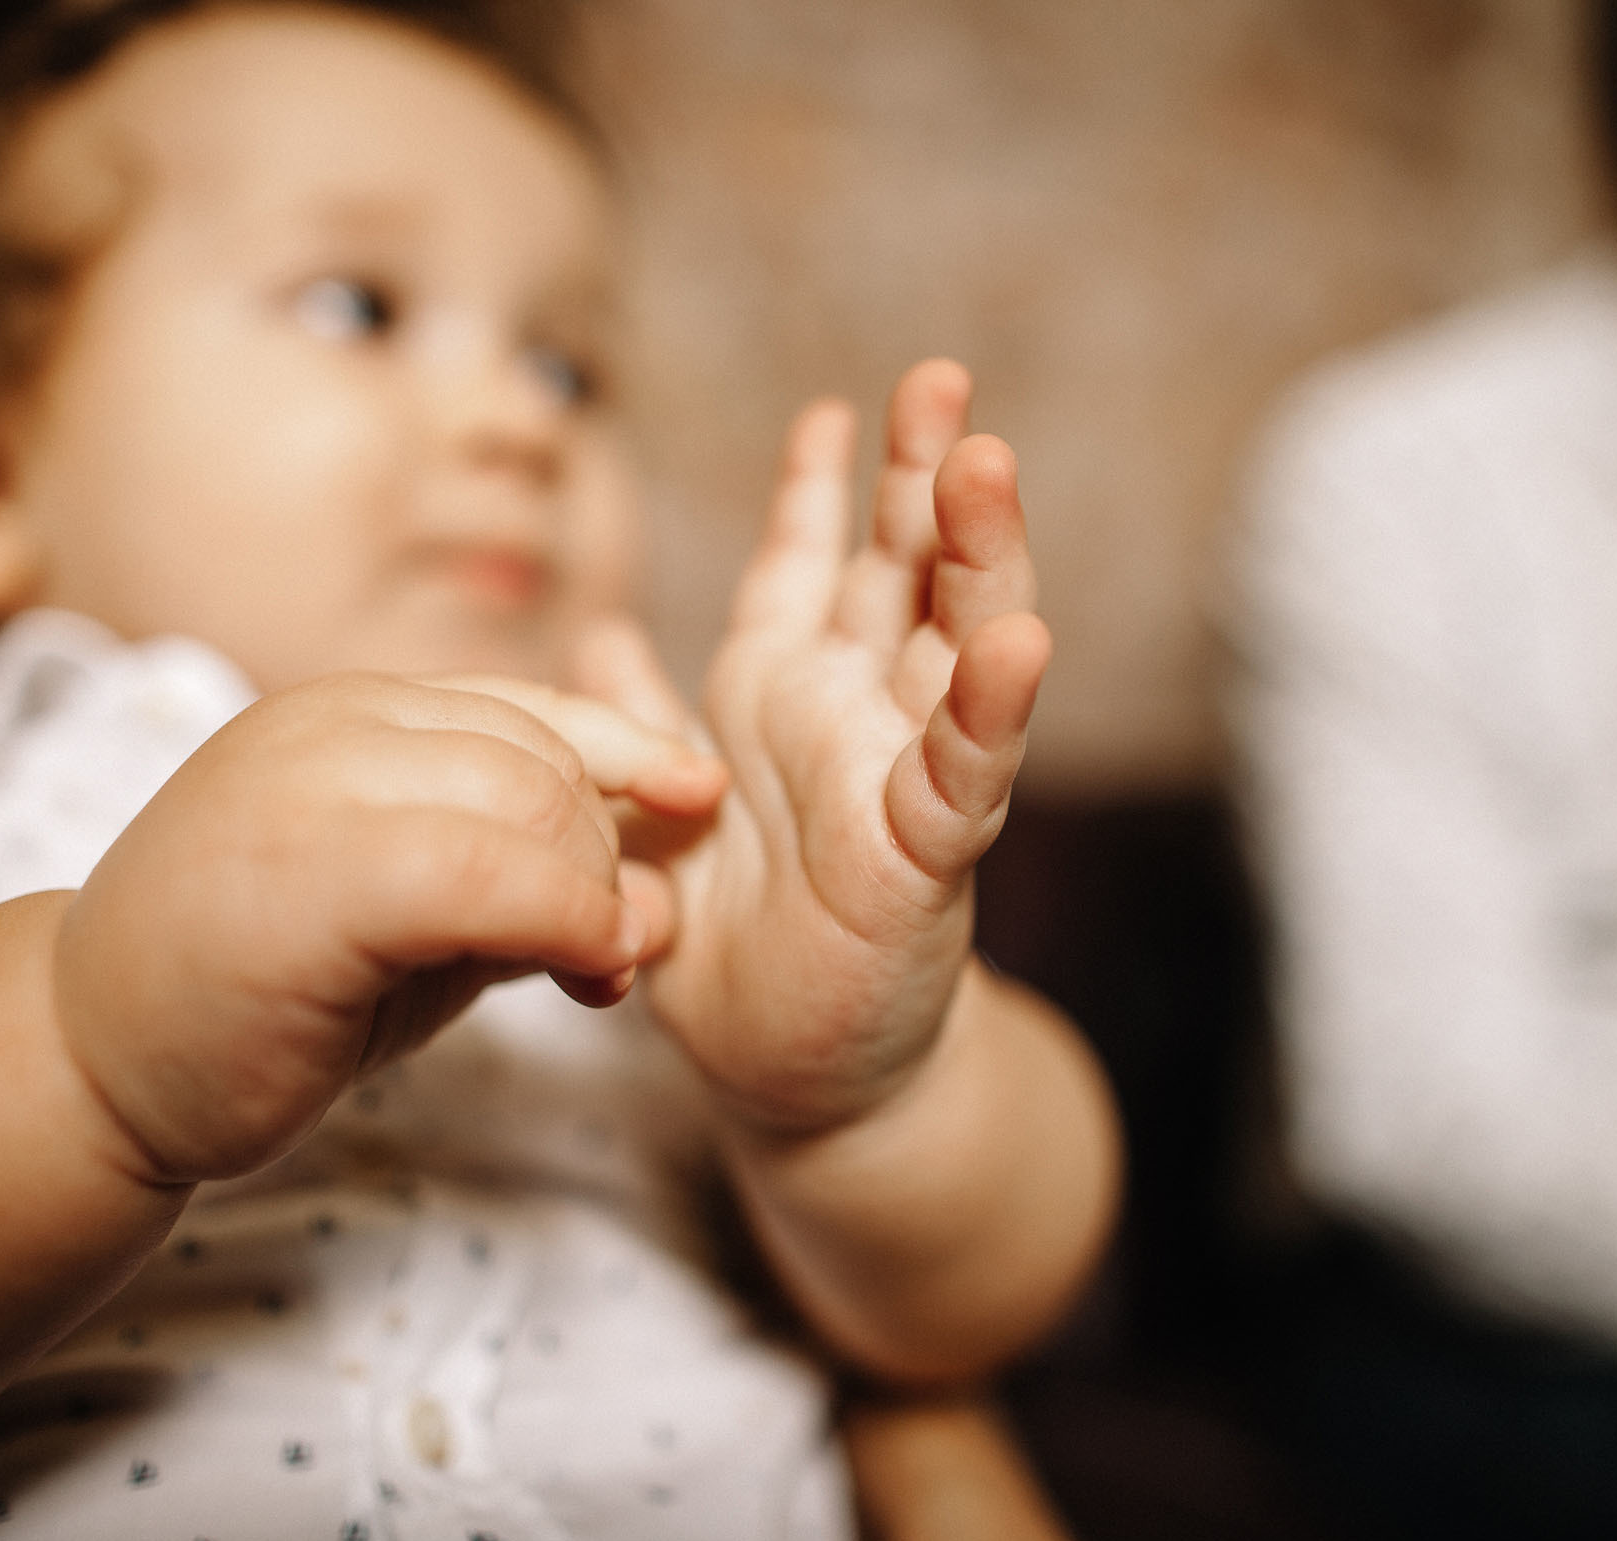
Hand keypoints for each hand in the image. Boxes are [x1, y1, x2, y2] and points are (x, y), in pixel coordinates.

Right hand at [52, 672, 722, 1182]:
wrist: (88, 1064)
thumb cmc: (254, 993)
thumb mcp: (410, 920)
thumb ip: (518, 886)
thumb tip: (662, 899)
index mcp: (349, 715)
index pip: (525, 709)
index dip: (627, 749)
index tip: (694, 797)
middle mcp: (329, 726)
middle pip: (542, 758)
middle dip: (606, 854)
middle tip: (612, 953)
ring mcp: (309, 787)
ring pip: (528, 802)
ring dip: (592, 894)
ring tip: (591, 973)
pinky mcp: (309, 874)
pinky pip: (489, 874)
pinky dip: (563, 920)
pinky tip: (581, 974)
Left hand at [619, 359, 1050, 1129]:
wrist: (797, 1082)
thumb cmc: (739, 954)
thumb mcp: (664, 821)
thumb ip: (642, 723)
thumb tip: (599, 629)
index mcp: (789, 700)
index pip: (814, 567)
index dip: (823, 489)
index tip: (835, 408)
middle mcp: (858, 721)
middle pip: (904, 575)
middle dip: (925, 478)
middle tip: (943, 382)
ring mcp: (903, 781)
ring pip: (955, 648)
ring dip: (977, 557)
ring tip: (985, 465)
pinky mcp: (927, 859)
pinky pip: (965, 774)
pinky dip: (991, 708)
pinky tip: (1017, 640)